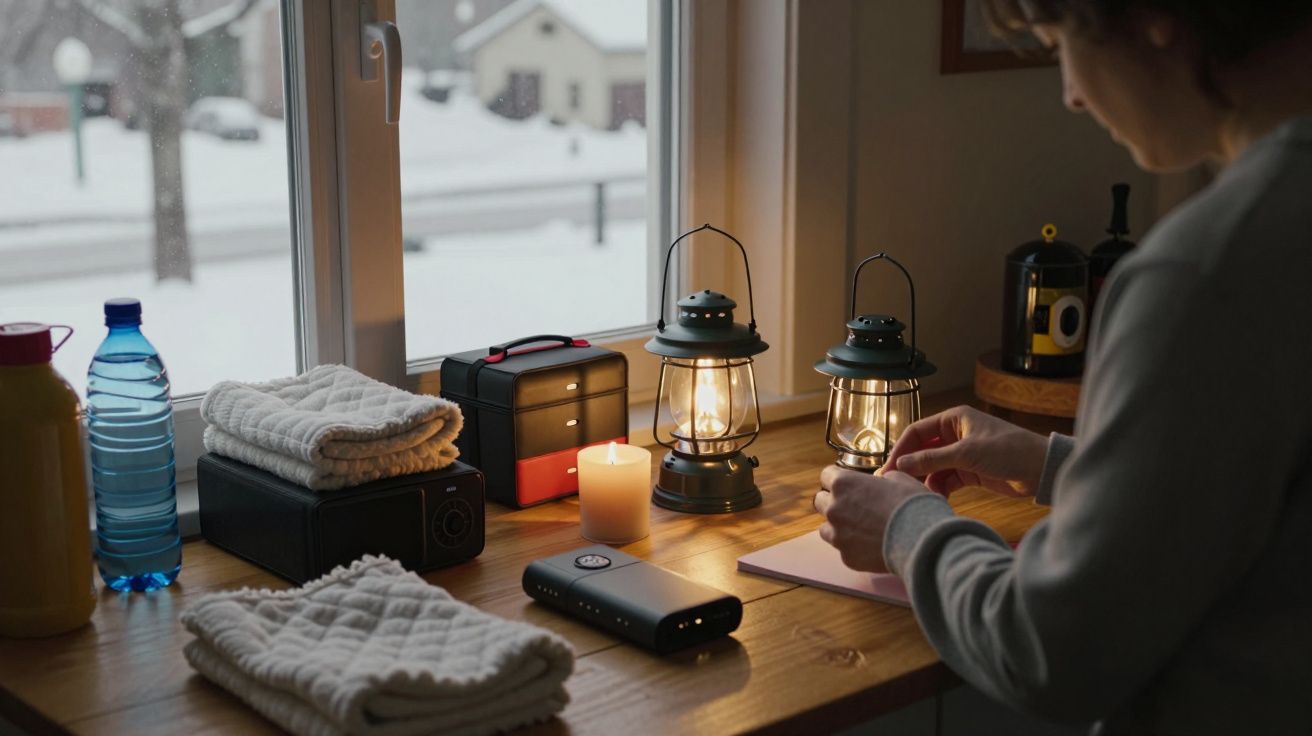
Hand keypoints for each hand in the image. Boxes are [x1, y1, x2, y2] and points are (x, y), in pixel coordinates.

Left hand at [814, 465, 930, 572]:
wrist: (923, 540)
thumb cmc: (913, 505)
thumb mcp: (900, 479)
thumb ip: (882, 478)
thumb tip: (881, 482)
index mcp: (844, 484)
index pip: (826, 475)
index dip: (839, 479)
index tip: (849, 484)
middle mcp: (834, 508)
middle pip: (820, 501)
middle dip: (834, 502)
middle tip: (855, 507)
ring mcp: (838, 535)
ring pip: (826, 528)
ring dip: (838, 526)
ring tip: (861, 529)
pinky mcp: (847, 558)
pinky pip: (843, 550)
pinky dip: (853, 547)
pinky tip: (872, 546)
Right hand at [882, 405, 1047, 497]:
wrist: (1042, 470)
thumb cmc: (1008, 451)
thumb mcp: (967, 453)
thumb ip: (932, 459)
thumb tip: (900, 465)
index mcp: (953, 419)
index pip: (917, 432)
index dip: (900, 450)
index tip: (887, 469)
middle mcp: (955, 434)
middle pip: (922, 450)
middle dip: (910, 467)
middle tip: (895, 486)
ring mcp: (962, 454)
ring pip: (933, 467)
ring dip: (924, 480)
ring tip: (916, 496)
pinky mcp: (970, 472)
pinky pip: (946, 479)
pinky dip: (939, 489)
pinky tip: (935, 499)